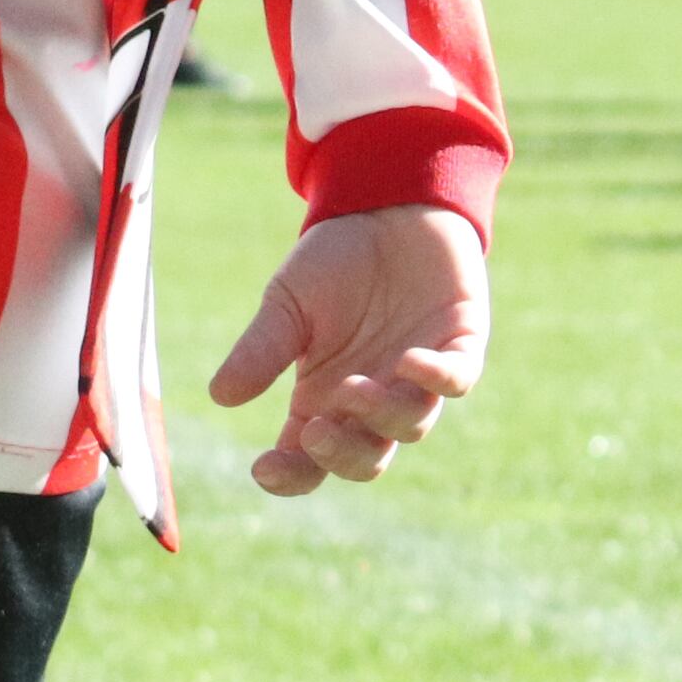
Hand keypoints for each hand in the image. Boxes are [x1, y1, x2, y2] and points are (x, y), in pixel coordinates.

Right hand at [209, 205, 487, 495]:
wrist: (386, 208)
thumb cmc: (333, 260)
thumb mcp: (287, 303)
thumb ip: (261, 349)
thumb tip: (220, 396)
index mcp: (325, 397)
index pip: (309, 456)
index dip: (291, 473)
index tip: (264, 469)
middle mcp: (374, 400)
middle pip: (365, 458)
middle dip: (341, 455)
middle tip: (316, 430)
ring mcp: (419, 379)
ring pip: (409, 425)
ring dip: (381, 414)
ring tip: (353, 386)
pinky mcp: (461, 347)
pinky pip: (456, 380)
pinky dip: (436, 378)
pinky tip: (409, 361)